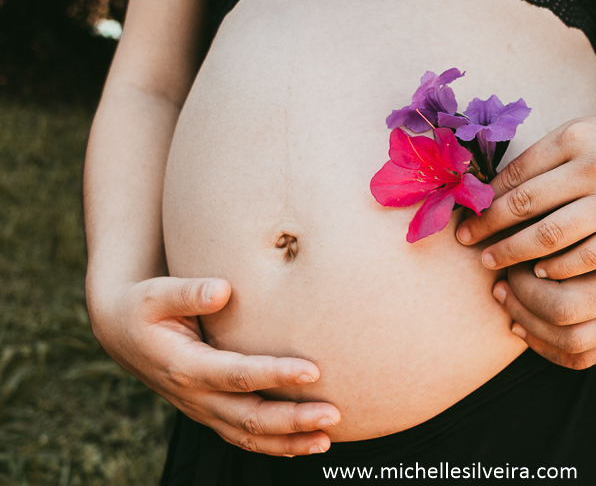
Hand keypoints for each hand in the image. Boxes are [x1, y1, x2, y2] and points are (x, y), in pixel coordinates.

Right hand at [89, 276, 339, 455]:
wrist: (122, 333)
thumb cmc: (143, 306)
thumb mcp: (155, 294)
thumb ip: (188, 292)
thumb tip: (223, 289)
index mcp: (184, 367)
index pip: (236, 375)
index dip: (275, 374)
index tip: (312, 370)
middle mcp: (195, 396)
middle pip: (249, 416)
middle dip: (293, 419)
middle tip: (334, 413)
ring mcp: (203, 410)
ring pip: (249, 436)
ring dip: (289, 441)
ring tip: (327, 438)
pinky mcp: (211, 413)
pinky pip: (245, 437)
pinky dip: (275, 446)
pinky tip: (307, 444)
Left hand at [456, 111, 595, 278]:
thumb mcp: (585, 131)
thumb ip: (545, 155)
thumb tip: (493, 186)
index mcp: (574, 137)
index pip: (515, 174)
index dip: (485, 200)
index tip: (466, 217)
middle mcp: (593, 166)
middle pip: (524, 206)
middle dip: (489, 229)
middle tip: (467, 245)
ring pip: (549, 237)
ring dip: (514, 253)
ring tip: (494, 264)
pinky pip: (586, 257)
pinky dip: (557, 269)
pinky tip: (539, 274)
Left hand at [491, 224, 595, 369]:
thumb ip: (569, 208)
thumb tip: (508, 210)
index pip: (565, 264)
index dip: (525, 260)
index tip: (506, 246)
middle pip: (564, 309)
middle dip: (522, 295)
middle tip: (500, 274)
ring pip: (572, 341)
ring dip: (528, 323)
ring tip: (504, 297)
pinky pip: (583, 357)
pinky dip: (546, 347)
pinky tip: (522, 324)